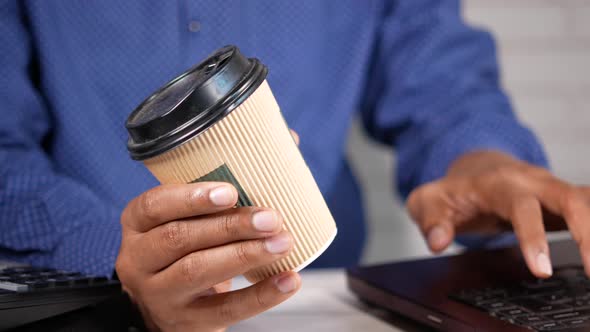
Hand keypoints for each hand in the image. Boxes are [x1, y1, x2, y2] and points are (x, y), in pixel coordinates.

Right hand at [115, 182, 299, 331]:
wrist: (171, 310)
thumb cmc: (188, 249)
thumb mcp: (189, 218)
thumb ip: (227, 182)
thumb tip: (288, 140)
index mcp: (138, 224)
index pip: (154, 205)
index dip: (190, 197)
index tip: (230, 191)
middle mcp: (138, 259)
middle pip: (179, 238)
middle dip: (229, 225)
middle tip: (270, 217)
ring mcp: (159, 294)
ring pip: (197, 271)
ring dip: (245, 254)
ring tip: (283, 242)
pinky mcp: (185, 322)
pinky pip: (224, 310)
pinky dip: (261, 295)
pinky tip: (289, 279)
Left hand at [407, 150, 589, 278]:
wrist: (475, 168)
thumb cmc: (454, 189)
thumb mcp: (428, 201)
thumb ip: (430, 220)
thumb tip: (437, 242)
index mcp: (498, 183)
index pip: (521, 207)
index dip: (533, 237)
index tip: (542, 270)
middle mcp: (531, 181)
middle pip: (570, 199)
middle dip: (587, 233)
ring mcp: (550, 188)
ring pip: (585, 201)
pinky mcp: (561, 199)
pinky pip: (587, 207)